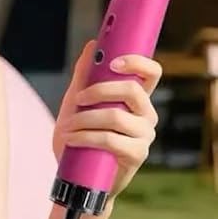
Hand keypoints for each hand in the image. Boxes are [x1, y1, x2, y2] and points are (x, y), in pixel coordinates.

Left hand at [53, 40, 161, 198]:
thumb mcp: (78, 101)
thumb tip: (92, 44)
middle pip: (132, 90)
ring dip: (85, 118)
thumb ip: (85, 74)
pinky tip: (71, 139)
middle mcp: (147, 115)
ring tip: (67, 126)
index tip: (113, 62)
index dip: (137, 62)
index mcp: (137, 98)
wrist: (76, 174)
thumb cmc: (80, 134)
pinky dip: (85, 136)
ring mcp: (144, 136)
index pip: (151, 72)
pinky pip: (109, 139)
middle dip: (99, 90)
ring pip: (116, 116)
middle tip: (78, 98)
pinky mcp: (136, 155)